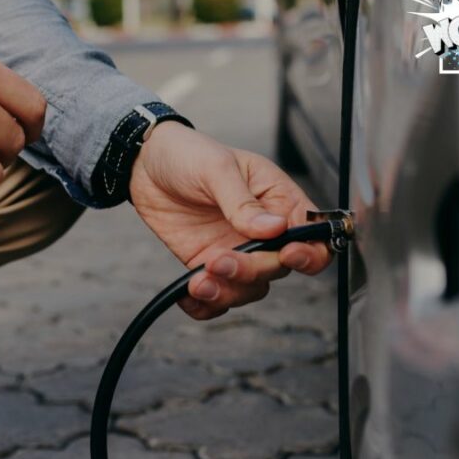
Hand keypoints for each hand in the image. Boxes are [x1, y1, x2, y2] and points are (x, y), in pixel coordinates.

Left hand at [129, 123, 331, 319]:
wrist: (146, 164)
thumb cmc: (189, 154)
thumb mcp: (218, 168)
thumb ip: (243, 201)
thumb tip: (274, 228)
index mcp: (278, 201)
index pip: (312, 236)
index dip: (309, 253)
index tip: (286, 255)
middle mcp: (263, 232)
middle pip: (278, 269)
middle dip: (251, 271)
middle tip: (219, 260)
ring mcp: (237, 251)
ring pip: (250, 289)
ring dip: (227, 292)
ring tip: (199, 281)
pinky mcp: (209, 265)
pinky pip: (218, 297)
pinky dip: (206, 305)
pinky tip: (189, 296)